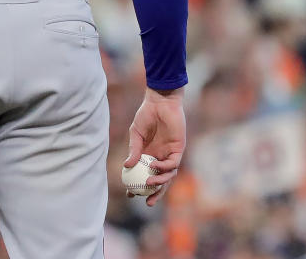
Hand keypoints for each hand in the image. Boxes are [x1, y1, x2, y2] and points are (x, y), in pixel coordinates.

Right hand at [124, 87, 185, 206]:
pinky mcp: (178, 149)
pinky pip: (173, 163)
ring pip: (168, 175)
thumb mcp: (135, 134)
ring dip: (160, 182)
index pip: (146, 175)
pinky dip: (164, 167)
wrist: (160, 102)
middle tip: (148, 202)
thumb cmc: (146, 115)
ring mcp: (170, 154)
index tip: (131, 194)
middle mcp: (161, 157)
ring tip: (149, 184)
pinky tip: (154, 165)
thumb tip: (126, 166)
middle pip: (161, 181)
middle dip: (156, 193)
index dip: (139, 186)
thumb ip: (133, 150)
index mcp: (149, 155)